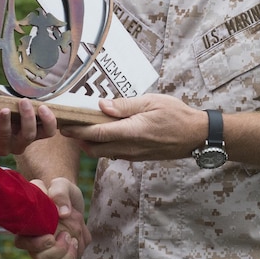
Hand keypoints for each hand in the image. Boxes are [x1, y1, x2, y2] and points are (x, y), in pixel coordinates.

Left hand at [0, 100, 57, 156]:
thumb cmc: (0, 120)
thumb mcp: (14, 113)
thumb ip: (21, 107)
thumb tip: (24, 97)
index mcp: (30, 133)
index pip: (48, 132)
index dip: (49, 121)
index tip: (42, 107)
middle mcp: (20, 143)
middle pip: (29, 135)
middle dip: (28, 117)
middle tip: (24, 101)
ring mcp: (4, 147)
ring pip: (7, 136)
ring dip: (6, 121)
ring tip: (4, 109)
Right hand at [15, 177, 89, 258]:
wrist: (70, 201)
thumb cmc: (61, 191)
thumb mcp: (61, 185)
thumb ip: (60, 193)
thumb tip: (63, 212)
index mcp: (27, 224)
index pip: (22, 242)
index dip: (37, 244)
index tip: (51, 237)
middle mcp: (33, 240)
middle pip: (39, 258)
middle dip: (57, 251)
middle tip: (68, 236)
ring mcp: (44, 249)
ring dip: (66, 256)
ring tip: (74, 240)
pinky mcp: (57, 255)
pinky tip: (76, 248)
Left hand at [60, 94, 203, 161]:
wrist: (195, 135)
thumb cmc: (176, 114)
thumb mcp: (152, 102)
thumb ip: (125, 105)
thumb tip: (102, 105)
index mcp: (132, 131)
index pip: (97, 134)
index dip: (78, 131)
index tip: (64, 125)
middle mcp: (130, 147)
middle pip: (94, 149)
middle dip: (78, 140)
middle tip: (68, 126)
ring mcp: (134, 154)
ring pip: (103, 153)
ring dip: (90, 143)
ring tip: (82, 128)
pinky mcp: (138, 157)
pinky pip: (114, 154)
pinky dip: (103, 146)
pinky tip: (103, 133)